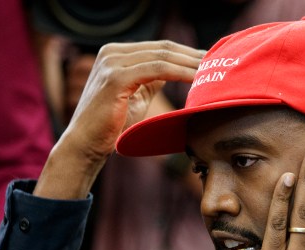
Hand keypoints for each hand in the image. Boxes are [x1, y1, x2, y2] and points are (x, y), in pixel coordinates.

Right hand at [35, 41, 204, 199]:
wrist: (85, 145)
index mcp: (116, 53)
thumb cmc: (111, 126)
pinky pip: (157, 69)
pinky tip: (197, 79)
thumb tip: (176, 69)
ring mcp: (112, 61)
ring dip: (190, 63)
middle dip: (193, 55)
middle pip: (163, 48)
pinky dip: (180, 72)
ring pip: (162, 56)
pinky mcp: (115, 76)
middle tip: (218, 63)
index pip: (159, 48)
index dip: (187, 54)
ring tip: (212, 71)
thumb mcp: (136, 95)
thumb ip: (152, 79)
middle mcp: (111, 52)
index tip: (210, 62)